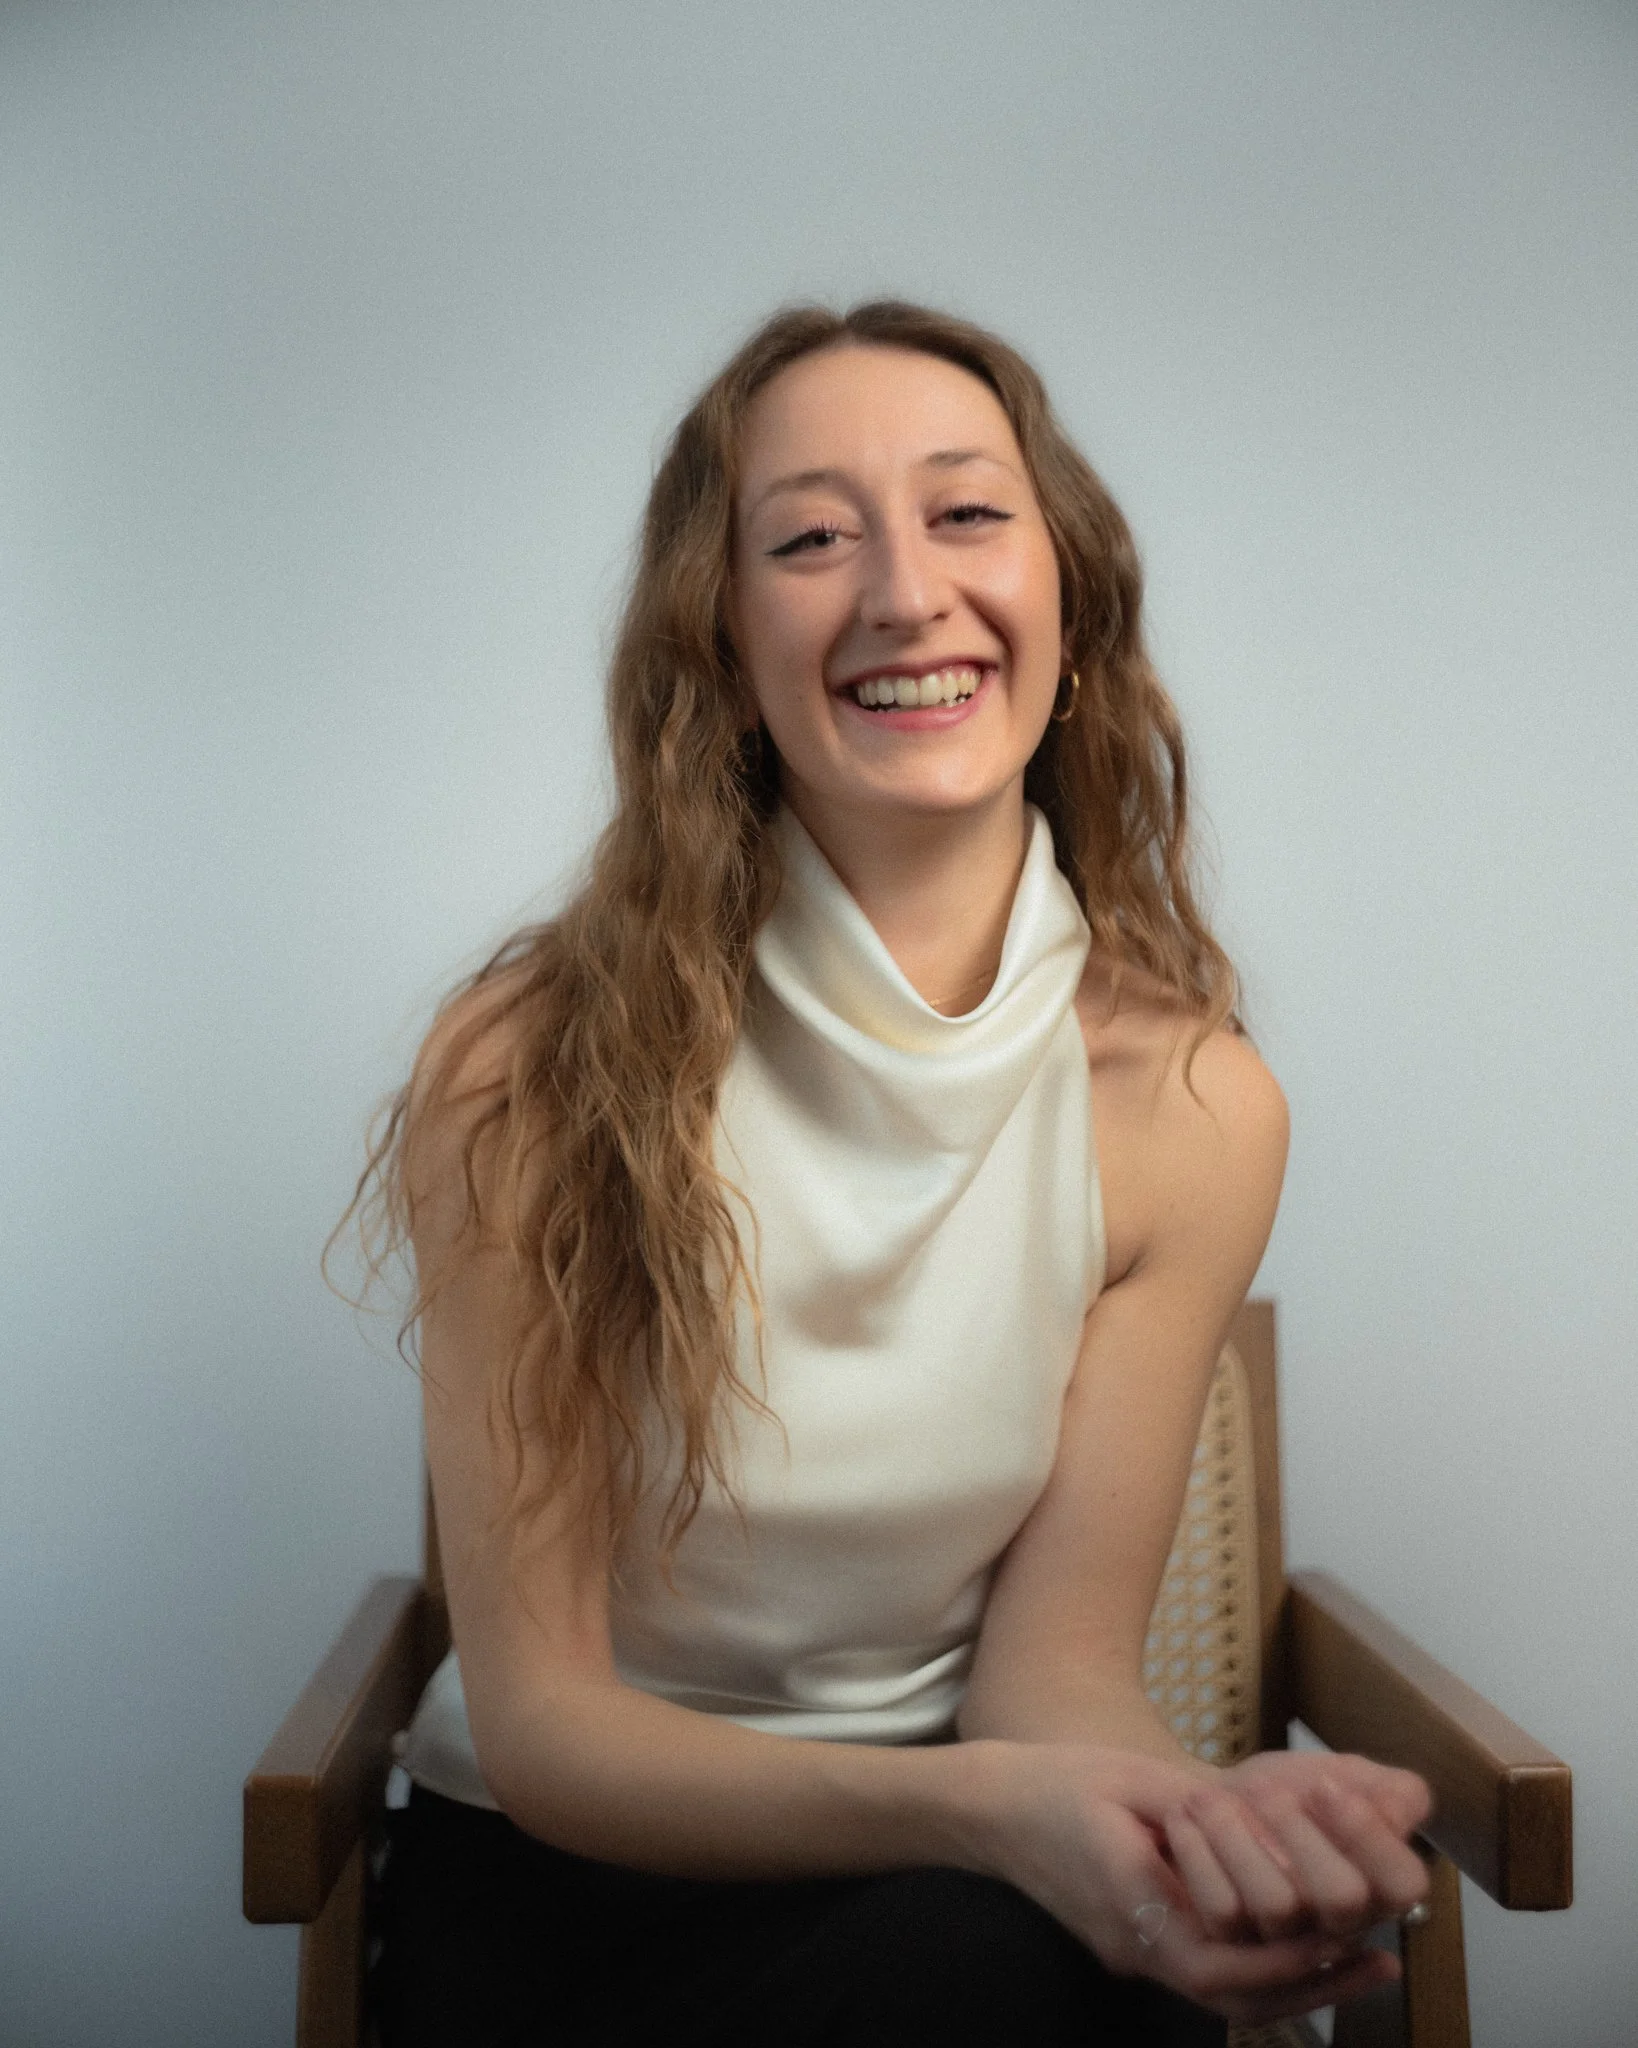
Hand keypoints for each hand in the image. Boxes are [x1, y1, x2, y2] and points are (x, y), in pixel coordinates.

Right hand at [981, 1745, 1407, 2024]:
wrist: (984, 1810)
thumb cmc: (1052, 1784)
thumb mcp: (1126, 1779)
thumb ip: (1190, 1805)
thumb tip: (1258, 1821)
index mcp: (1133, 1906)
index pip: (1224, 1960)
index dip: (1292, 1956)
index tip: (1351, 1938)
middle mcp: (1136, 1946)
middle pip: (1232, 1996)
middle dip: (1310, 1984)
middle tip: (1378, 1962)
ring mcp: (1131, 1951)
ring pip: (1223, 1994)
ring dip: (1292, 1982)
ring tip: (1356, 1960)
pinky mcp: (1132, 1942)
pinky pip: (1206, 1971)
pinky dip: (1258, 1966)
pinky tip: (1293, 1942)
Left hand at [1159, 1750, 1431, 1947]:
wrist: (1219, 1804)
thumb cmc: (1290, 1794)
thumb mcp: (1343, 1775)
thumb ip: (1385, 1789)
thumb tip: (1402, 1803)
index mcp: (1379, 1886)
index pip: (1403, 1883)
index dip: (1369, 1836)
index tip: (1324, 1785)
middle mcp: (1341, 1925)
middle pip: (1342, 1897)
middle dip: (1300, 1831)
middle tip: (1264, 1787)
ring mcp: (1288, 1942)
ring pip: (1276, 1904)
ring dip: (1235, 1835)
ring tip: (1206, 1797)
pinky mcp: (1234, 1947)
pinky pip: (1223, 1910)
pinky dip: (1198, 1851)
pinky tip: (1187, 1817)